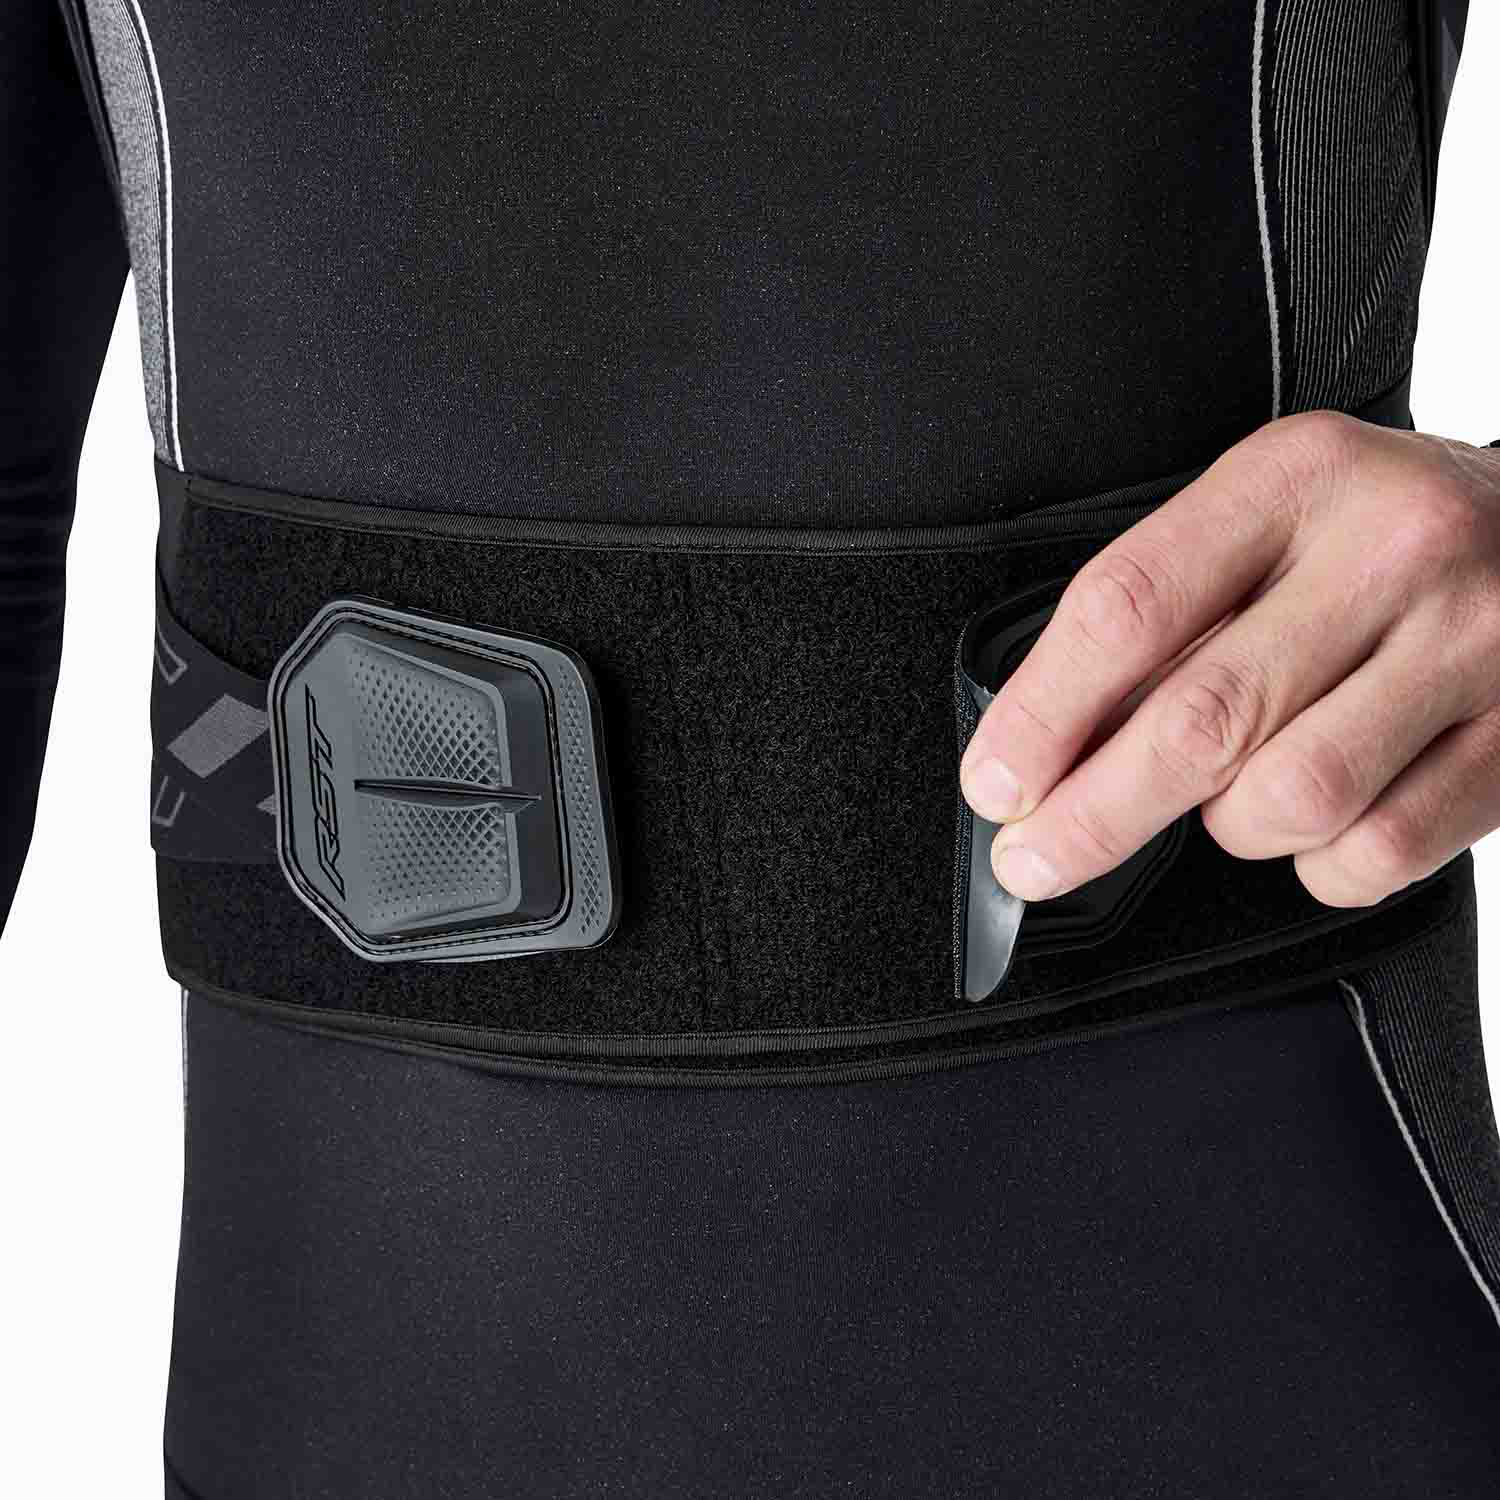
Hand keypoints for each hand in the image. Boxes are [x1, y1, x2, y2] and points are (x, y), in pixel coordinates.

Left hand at [960, 413, 1499, 907]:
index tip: (995, 784)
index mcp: (1294, 477)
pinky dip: (1320, 863)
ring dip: (1230, 827)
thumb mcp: (1267, 520)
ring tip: (1235, 796)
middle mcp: (1391, 550)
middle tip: (1032, 859)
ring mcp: (1470, 646)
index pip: (1129, 606)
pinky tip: (1323, 820)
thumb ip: (1168, 614)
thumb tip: (1044, 749)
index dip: (1042, 713)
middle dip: (1092, 814)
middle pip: (1199, 720)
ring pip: (1287, 801)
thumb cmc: (1374, 536)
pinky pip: (1376, 853)